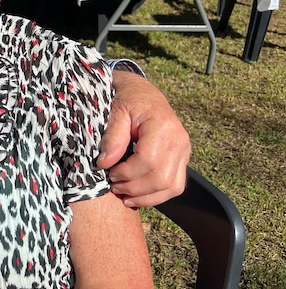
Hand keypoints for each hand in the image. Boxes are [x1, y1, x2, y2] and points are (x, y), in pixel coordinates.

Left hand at [98, 70, 190, 207]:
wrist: (143, 92)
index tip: (109, 173)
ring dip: (146, 197)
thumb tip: (105, 163)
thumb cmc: (127, 99)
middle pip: (161, 178)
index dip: (126, 173)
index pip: (148, 160)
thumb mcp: (116, 111)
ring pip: (172, 187)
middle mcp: (179, 140)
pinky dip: (157, 195)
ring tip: (124, 195)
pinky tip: (137, 196)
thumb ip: (112, 137)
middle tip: (114, 186)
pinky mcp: (182, 158)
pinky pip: (175, 185)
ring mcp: (184, 151)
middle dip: (135, 188)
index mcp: (163, 126)